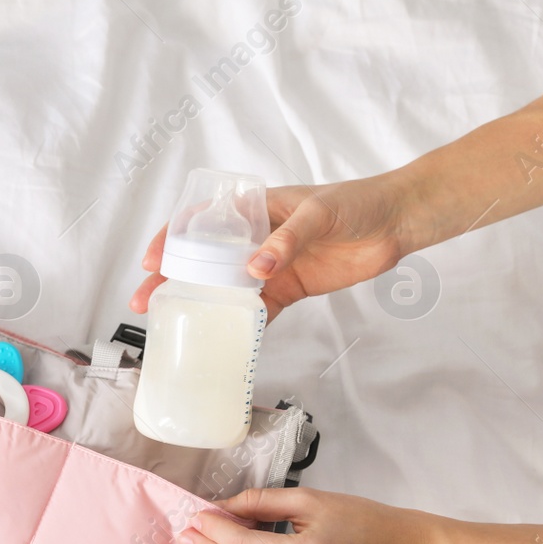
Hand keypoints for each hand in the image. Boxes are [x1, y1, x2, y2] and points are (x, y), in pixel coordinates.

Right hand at [129, 174, 413, 324]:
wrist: (397, 223)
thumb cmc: (356, 203)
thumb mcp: (318, 213)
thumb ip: (286, 241)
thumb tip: (255, 270)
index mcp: (253, 209)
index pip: (199, 220)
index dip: (170, 239)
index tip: (152, 261)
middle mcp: (253, 238)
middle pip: (200, 260)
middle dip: (169, 279)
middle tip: (145, 301)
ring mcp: (269, 266)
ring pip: (223, 288)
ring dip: (199, 305)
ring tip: (172, 324)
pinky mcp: (288, 289)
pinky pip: (258, 310)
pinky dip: (242, 325)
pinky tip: (224, 340)